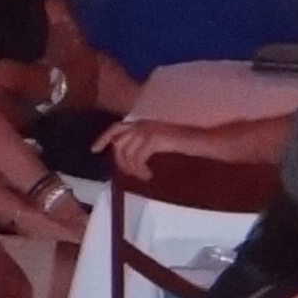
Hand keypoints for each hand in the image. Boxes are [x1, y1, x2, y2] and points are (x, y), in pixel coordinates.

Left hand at [97, 118, 222, 171]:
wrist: (203, 141)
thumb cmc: (186, 143)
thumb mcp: (159, 142)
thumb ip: (143, 143)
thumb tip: (126, 155)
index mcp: (143, 121)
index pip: (116, 127)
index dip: (103, 138)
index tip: (94, 150)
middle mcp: (143, 122)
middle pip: (119, 142)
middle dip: (121, 161)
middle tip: (131, 174)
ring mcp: (149, 129)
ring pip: (127, 152)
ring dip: (133, 168)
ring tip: (144, 176)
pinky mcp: (155, 139)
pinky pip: (138, 157)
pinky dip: (141, 169)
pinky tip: (149, 176)